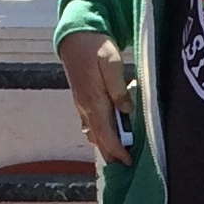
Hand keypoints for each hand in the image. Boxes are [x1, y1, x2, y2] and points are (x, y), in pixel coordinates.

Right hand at [60, 30, 133, 164]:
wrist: (76, 35)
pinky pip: (90, 123)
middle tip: (124, 167)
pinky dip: (99, 134)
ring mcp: (82, 104)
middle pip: (98, 138)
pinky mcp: (82, 100)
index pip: (105, 132)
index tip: (128, 161)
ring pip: (93, 132)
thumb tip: (126, 110)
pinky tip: (108, 138)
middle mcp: (85, 106)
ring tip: (118, 157)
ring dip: (104, 146)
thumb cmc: (95, 46)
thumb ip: (118, 87)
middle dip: (110, 154)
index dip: (117, 149)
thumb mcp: (111, 61)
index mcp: (93, 100)